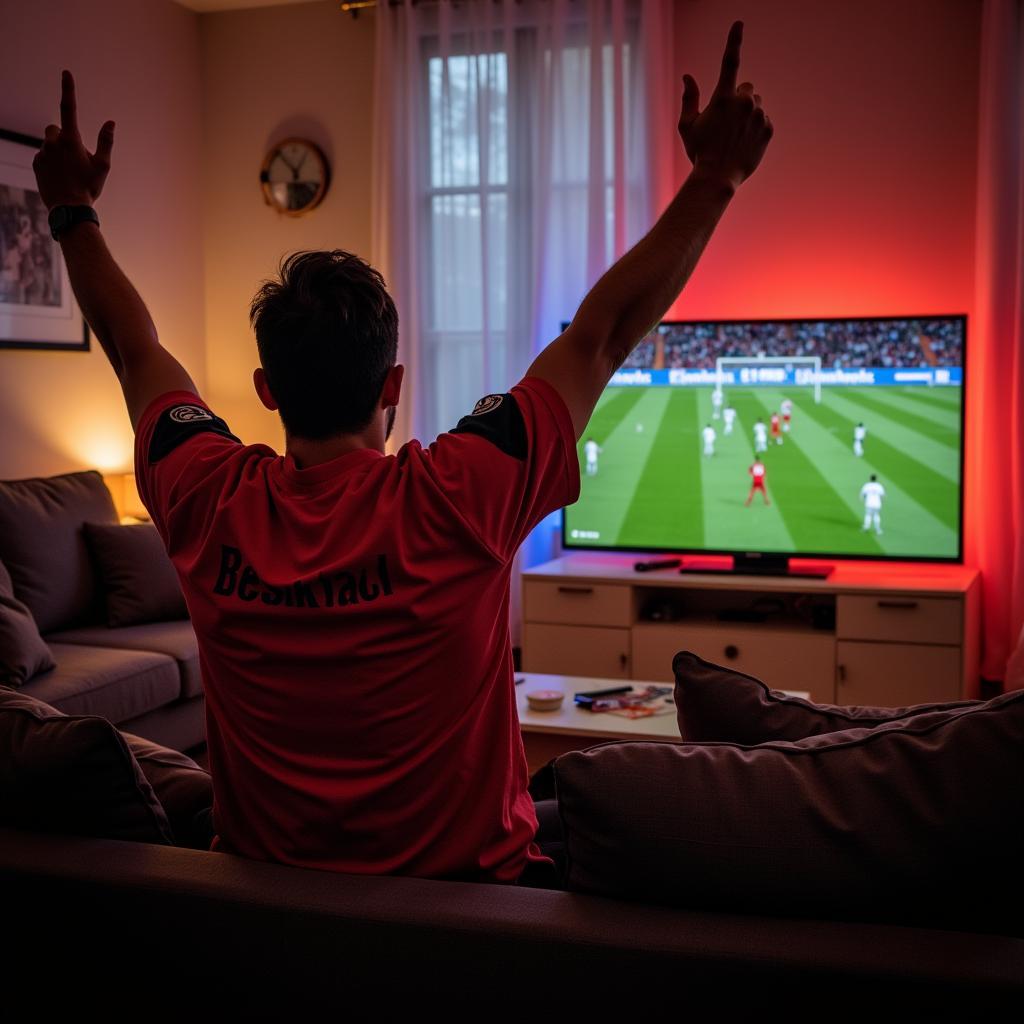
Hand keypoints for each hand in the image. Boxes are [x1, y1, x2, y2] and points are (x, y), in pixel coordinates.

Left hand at [32, 70, 114, 209]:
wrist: (69, 209)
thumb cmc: (89, 188)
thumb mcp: (103, 166)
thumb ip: (106, 142)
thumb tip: (110, 122)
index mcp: (72, 140)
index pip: (69, 108)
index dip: (68, 89)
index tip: (66, 73)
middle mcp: (54, 142)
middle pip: (55, 128)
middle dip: (63, 136)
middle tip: (75, 157)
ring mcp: (42, 152)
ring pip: (49, 143)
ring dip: (57, 151)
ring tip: (68, 171)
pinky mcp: (36, 163)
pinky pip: (43, 155)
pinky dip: (50, 162)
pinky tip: (59, 177)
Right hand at [678, 22, 772, 187]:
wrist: (717, 178)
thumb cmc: (699, 152)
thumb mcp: (687, 125)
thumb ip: (689, 98)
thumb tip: (688, 77)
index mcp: (723, 98)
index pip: (729, 62)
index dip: (734, 40)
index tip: (739, 23)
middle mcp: (744, 103)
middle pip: (747, 89)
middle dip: (739, 99)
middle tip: (727, 122)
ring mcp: (759, 115)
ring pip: (757, 104)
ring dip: (748, 114)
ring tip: (735, 136)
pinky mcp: (769, 129)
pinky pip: (764, 120)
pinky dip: (756, 128)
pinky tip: (744, 143)